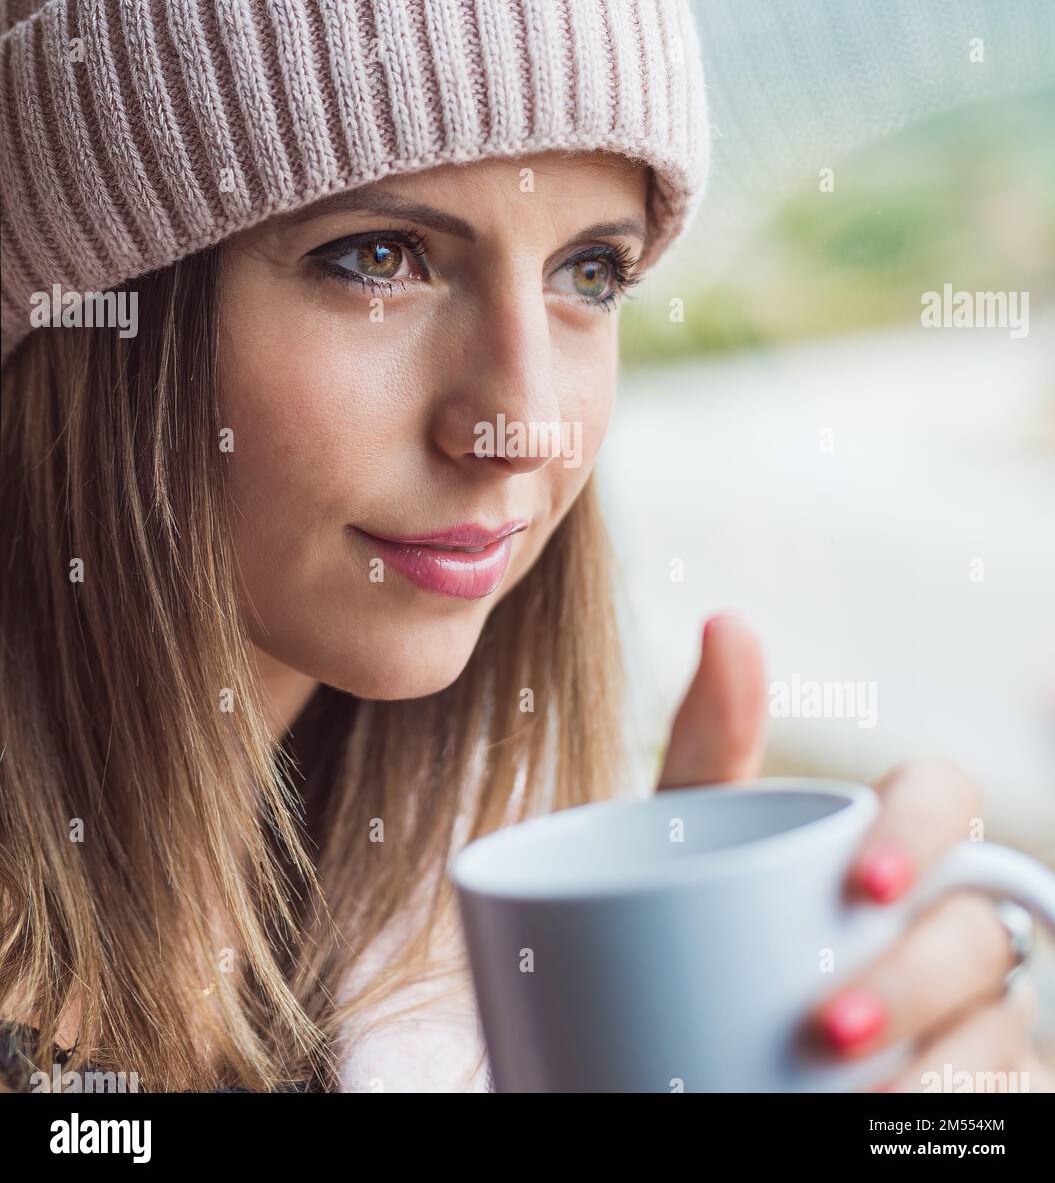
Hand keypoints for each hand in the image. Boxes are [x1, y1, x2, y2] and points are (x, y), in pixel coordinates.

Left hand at [656, 613, 1053, 1092]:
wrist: (662, 1047)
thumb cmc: (695, 921)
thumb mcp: (692, 843)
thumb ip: (712, 744)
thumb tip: (727, 618)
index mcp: (885, 842)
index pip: (945, 798)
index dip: (925, 831)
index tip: (864, 885)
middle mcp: (943, 921)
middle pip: (983, 927)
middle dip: (922, 977)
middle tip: (832, 1027)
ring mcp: (966, 1017)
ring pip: (1003, 1028)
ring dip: (945, 1068)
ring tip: (853, 1102)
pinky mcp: (970, 1094)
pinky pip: (1008, 1102)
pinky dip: (962, 1112)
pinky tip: (892, 1132)